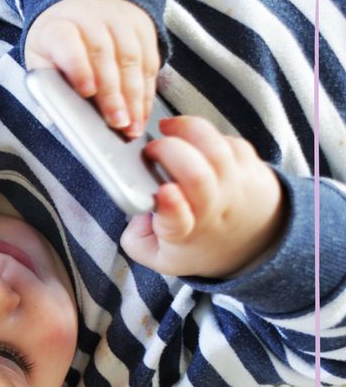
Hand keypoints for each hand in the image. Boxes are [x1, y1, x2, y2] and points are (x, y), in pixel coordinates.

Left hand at [24, 0, 159, 137]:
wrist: (79, 4)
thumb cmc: (56, 44)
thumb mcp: (41, 59)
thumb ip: (49, 83)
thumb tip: (64, 117)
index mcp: (57, 28)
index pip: (69, 45)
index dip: (78, 68)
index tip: (87, 92)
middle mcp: (90, 19)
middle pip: (103, 56)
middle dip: (112, 94)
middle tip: (117, 123)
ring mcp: (119, 20)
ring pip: (131, 59)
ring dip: (134, 97)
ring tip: (133, 125)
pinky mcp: (142, 27)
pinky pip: (149, 61)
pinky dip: (147, 91)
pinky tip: (143, 112)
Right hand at [119, 116, 285, 278]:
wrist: (251, 245)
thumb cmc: (197, 245)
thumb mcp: (157, 257)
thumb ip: (134, 238)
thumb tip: (134, 207)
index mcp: (185, 234)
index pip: (179, 222)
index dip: (171, 205)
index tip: (163, 191)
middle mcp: (214, 210)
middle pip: (197, 175)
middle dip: (168, 151)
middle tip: (150, 150)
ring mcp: (237, 187)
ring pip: (216, 149)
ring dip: (187, 131)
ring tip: (167, 128)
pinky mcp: (253, 169)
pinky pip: (231, 142)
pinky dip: (207, 135)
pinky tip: (192, 140)